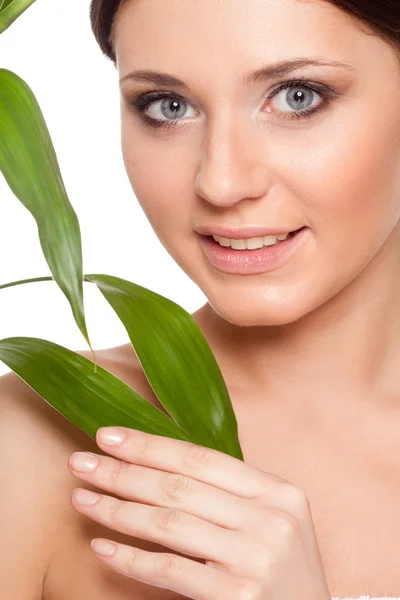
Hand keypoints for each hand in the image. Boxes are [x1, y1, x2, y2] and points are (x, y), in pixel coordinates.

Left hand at [68, 426, 330, 599]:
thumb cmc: (282, 572)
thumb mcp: (270, 521)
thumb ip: (228, 494)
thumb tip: (156, 465)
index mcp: (277, 491)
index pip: (200, 458)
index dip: (149, 445)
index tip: (107, 437)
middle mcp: (271, 519)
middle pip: (179, 487)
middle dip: (123, 473)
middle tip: (80, 463)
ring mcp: (257, 559)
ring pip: (170, 523)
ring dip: (118, 511)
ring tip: (82, 499)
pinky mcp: (239, 598)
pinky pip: (171, 571)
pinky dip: (131, 559)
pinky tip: (102, 547)